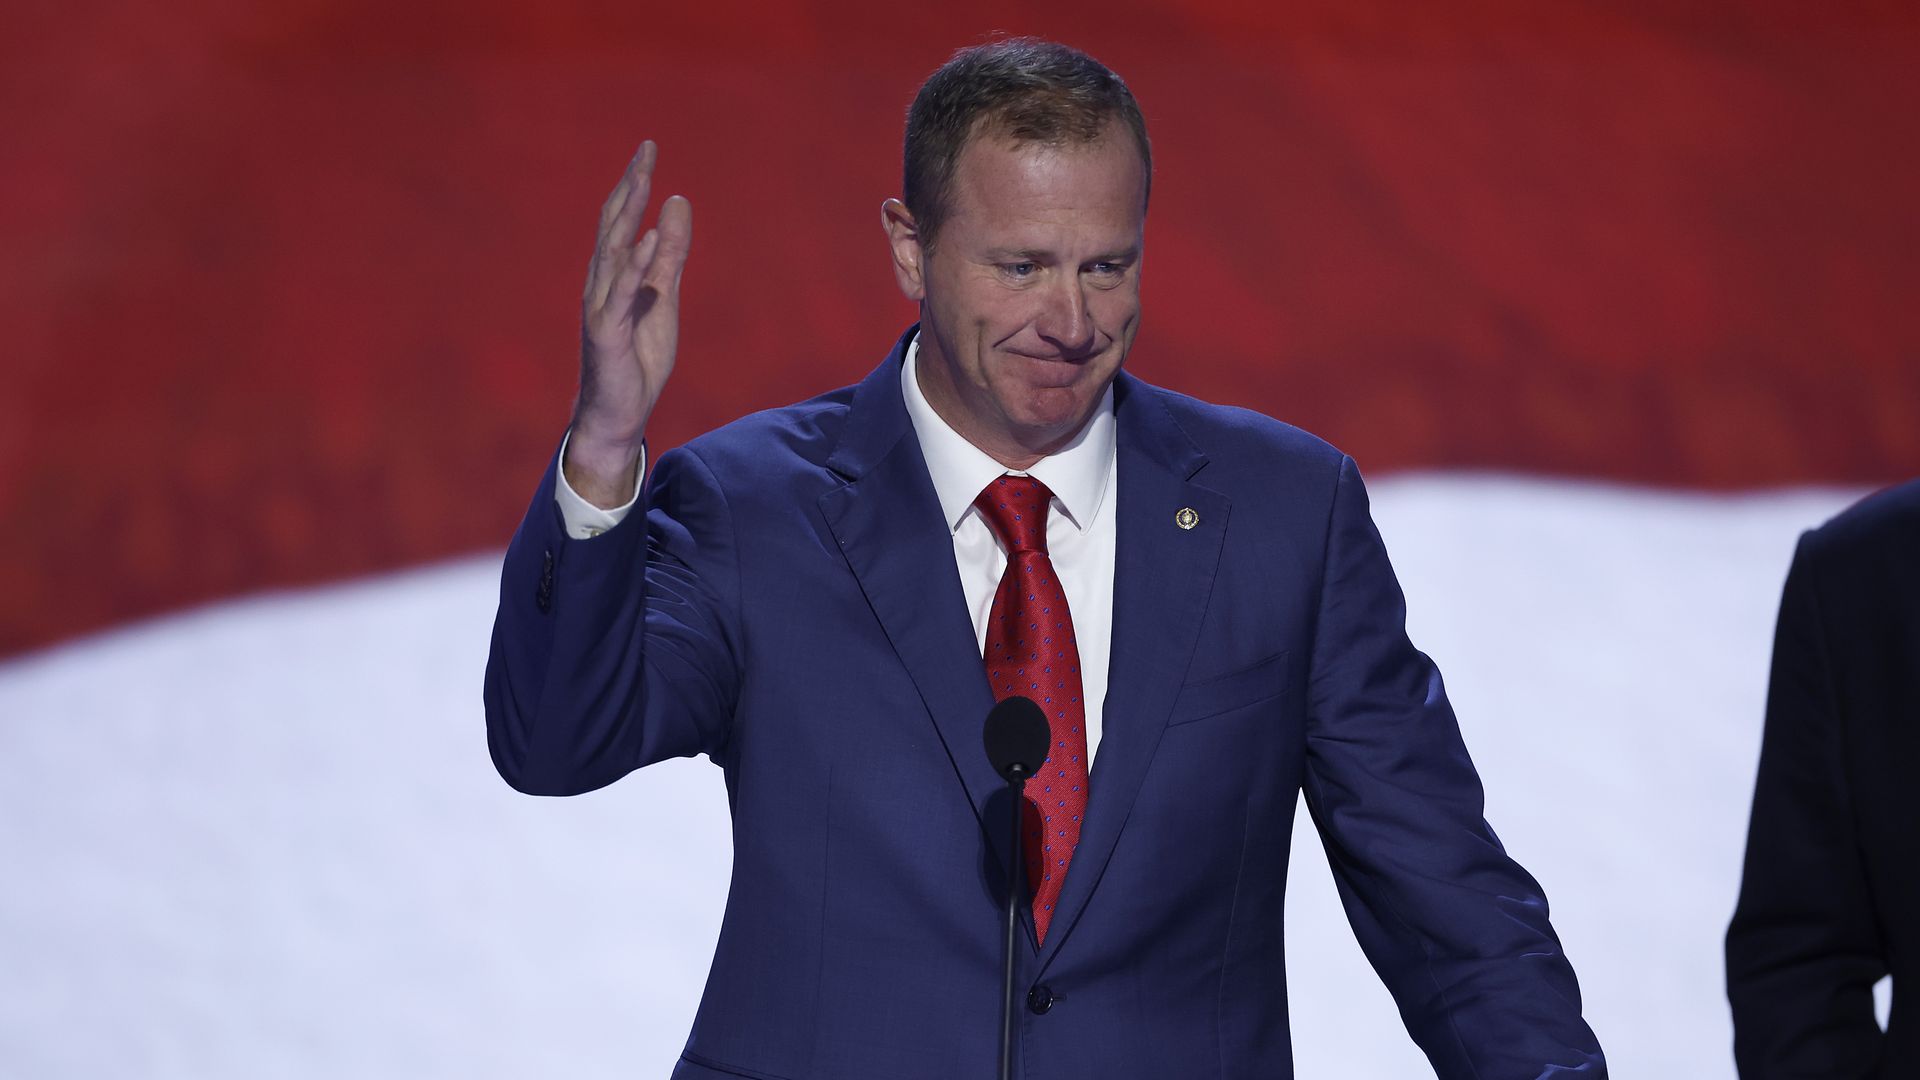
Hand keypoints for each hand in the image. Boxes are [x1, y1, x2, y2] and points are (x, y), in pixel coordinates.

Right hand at [567, 140, 692, 506]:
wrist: (620, 414)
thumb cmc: (638, 357)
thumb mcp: (662, 298)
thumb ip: (670, 255)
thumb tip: (677, 202)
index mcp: (613, 273)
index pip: (621, 219)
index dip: (634, 183)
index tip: (649, 148)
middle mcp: (600, 283)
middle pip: (613, 225)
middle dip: (630, 186)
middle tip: (646, 149)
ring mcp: (600, 307)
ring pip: (612, 252)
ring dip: (628, 215)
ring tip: (644, 180)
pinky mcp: (607, 333)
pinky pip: (619, 294)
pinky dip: (634, 265)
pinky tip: (648, 238)